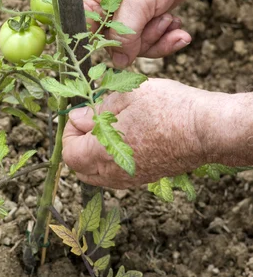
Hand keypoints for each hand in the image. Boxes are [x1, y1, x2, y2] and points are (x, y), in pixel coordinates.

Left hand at [62, 79, 216, 188]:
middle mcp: (115, 173)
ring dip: (94, 152)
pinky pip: (117, 175)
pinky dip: (111, 159)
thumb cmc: (168, 109)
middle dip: (78, 144)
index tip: (80, 113)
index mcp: (103, 154)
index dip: (68, 132)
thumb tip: (79, 118)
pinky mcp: (147, 177)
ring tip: (108, 126)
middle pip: (80, 168)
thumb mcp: (125, 97)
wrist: (207, 129)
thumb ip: (96, 110)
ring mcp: (132, 178)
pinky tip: (125, 136)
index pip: (69, 153)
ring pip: (98, 174)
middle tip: (90, 120)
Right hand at [83, 0, 204, 66]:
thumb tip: (119, 62)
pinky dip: (167, 37)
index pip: (89, 37)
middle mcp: (108, 13)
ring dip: (159, 39)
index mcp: (94, 4)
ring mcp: (128, 18)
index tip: (129, 49)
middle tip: (161, 22)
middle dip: (144, 42)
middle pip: (117, 48)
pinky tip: (178, 25)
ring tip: (171, 20)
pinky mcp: (146, 20)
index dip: (106, 48)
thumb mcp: (138, 3)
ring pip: (138, 48)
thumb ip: (124, 35)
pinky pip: (152, 41)